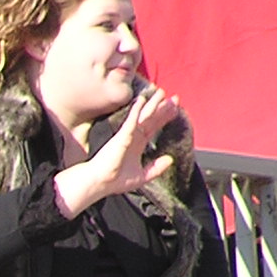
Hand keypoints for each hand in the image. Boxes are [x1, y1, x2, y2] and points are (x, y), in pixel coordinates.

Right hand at [53, 82, 179, 215]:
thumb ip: (156, 168)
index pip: (154, 127)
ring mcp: (127, 135)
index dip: (164, 118)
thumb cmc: (116, 181)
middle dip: (163, 108)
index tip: (176, 110)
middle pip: (151, 119)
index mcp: (137, 144)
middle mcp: (133, 136)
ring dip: (152, 104)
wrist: (100, 183)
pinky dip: (136, 111)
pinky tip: (142, 100)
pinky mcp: (121, 137)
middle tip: (176, 98)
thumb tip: (170, 159)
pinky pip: (131, 122)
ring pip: (143, 117)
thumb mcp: (141, 176)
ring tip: (162, 92)